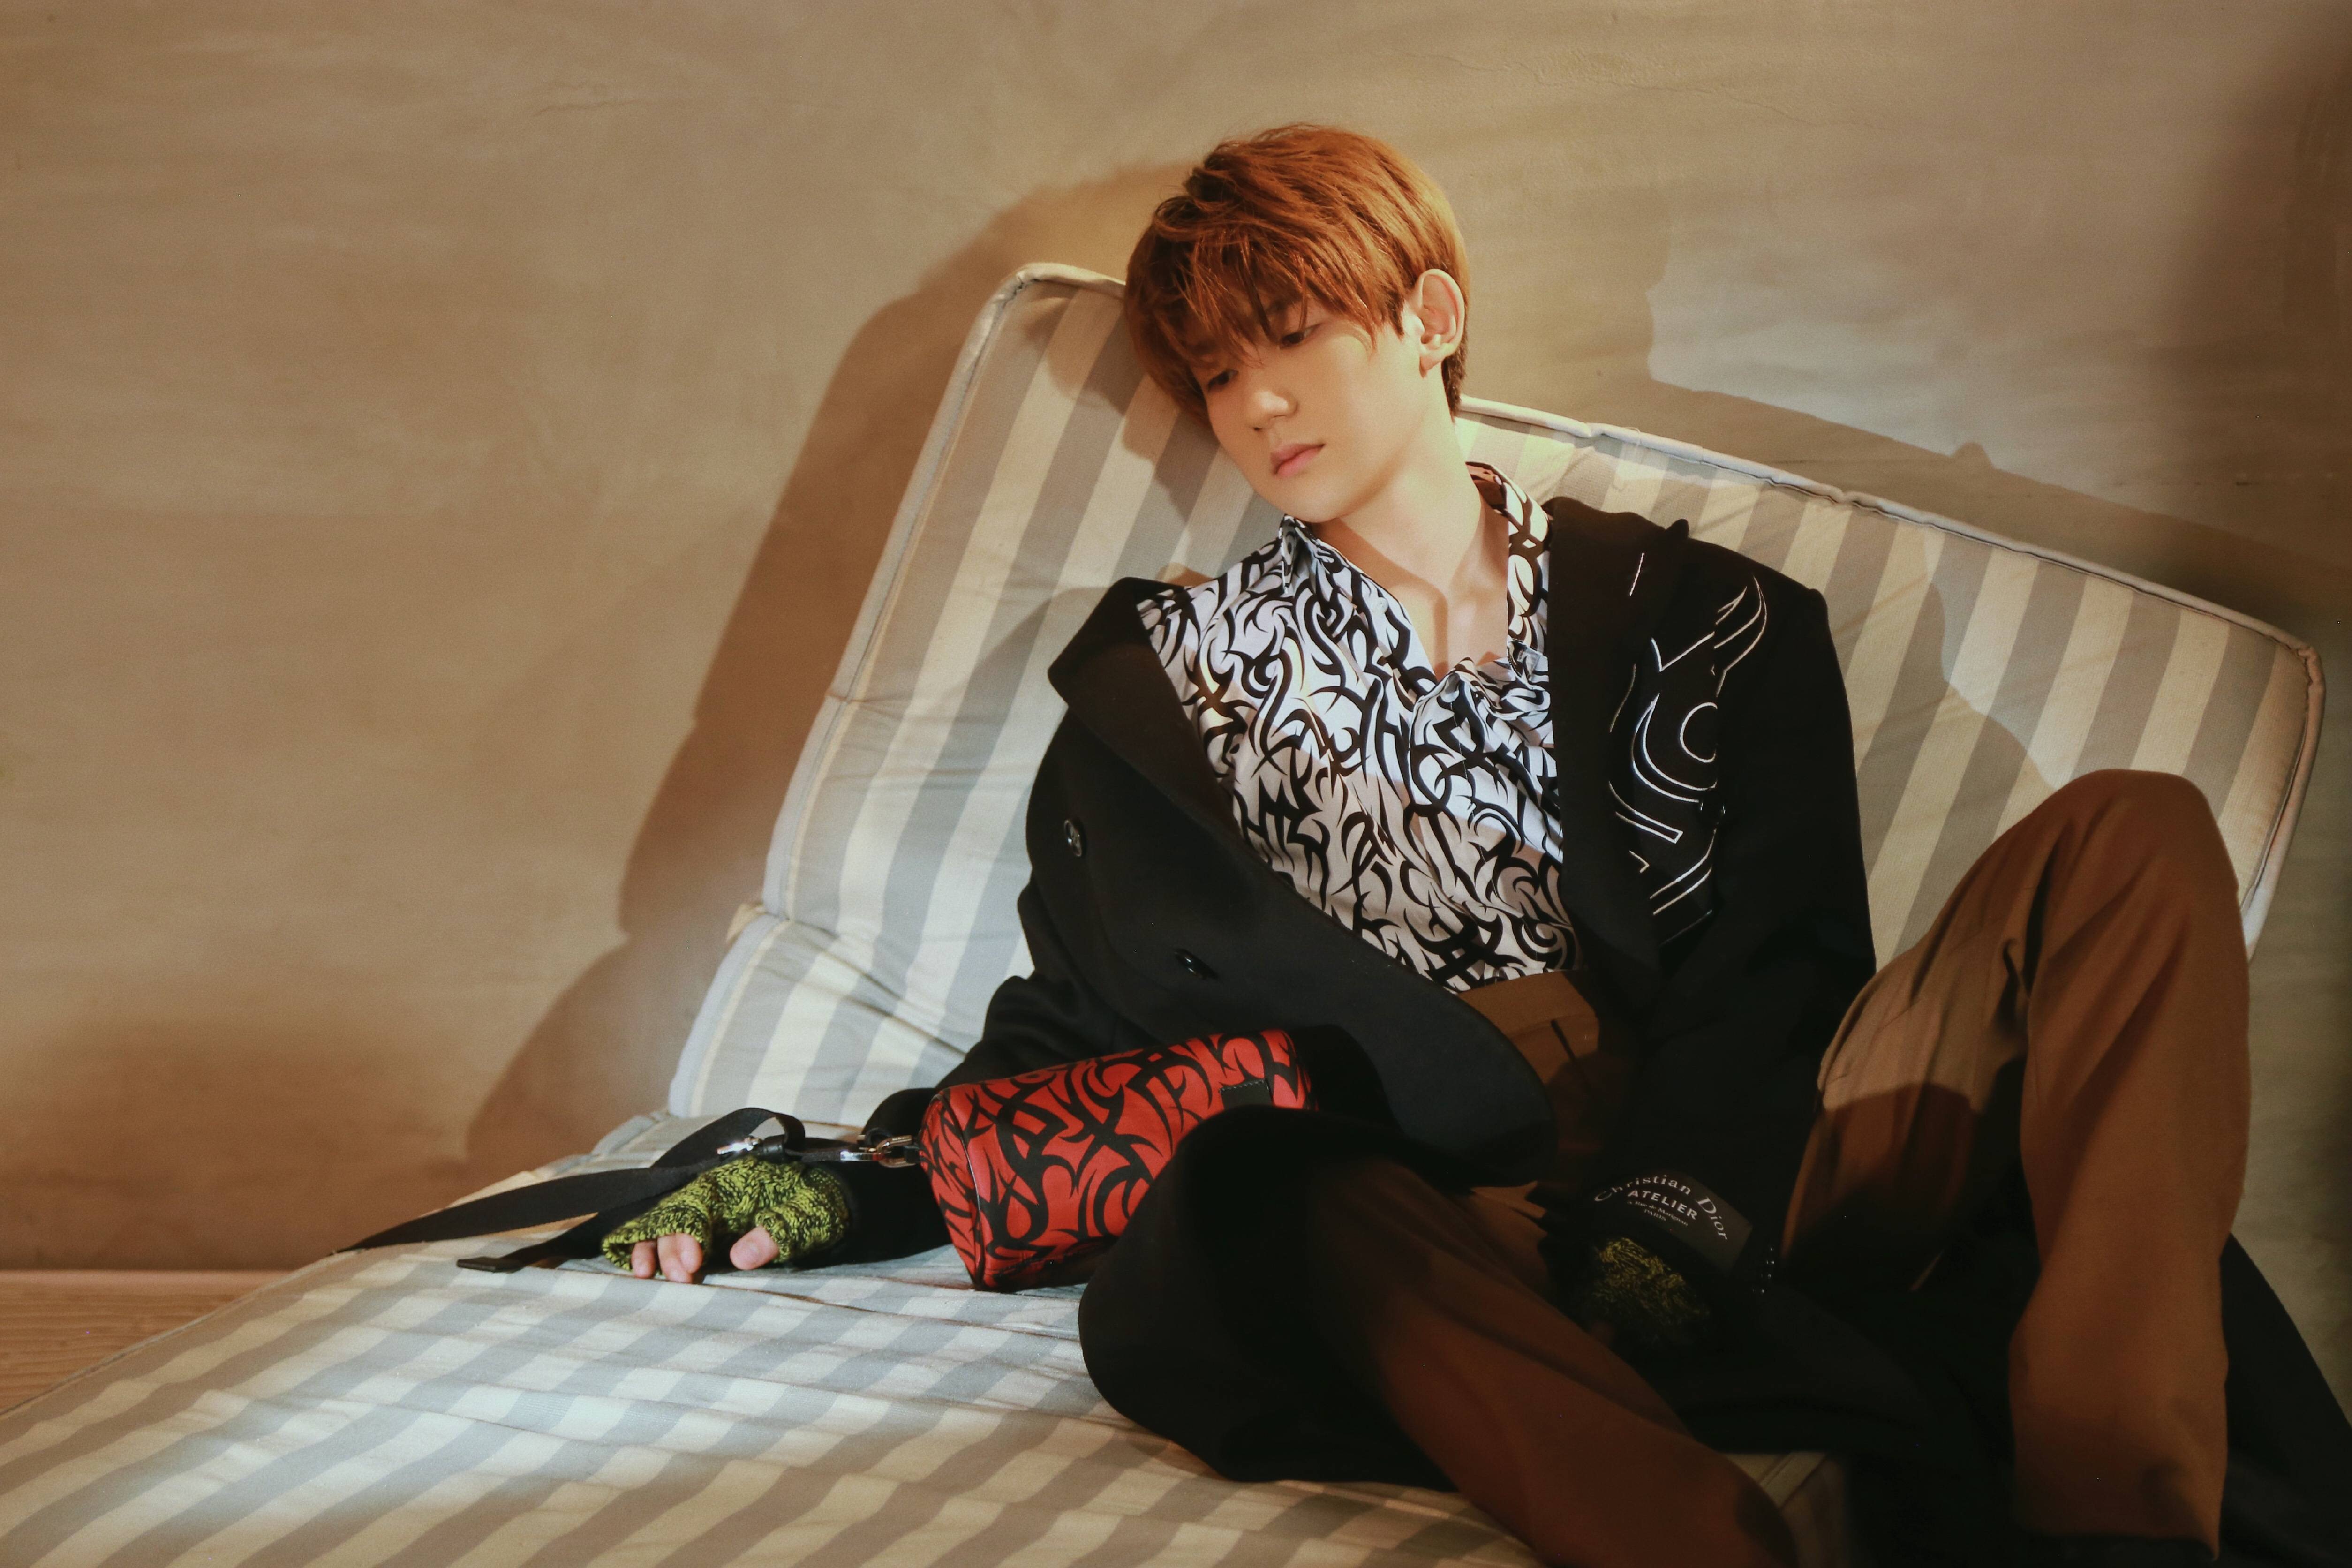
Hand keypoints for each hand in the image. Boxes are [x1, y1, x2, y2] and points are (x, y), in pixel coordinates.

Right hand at [601, 1157, 848, 1278]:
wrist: (833, 1195)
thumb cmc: (821, 1201)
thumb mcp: (808, 1214)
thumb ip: (776, 1232)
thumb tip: (740, 1259)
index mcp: (735, 1183)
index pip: (697, 1205)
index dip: (688, 1235)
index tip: (694, 1265)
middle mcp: (714, 1194)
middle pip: (677, 1217)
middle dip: (671, 1249)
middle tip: (683, 1280)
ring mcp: (708, 1211)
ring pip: (666, 1224)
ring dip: (652, 1248)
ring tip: (644, 1275)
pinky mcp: (708, 1229)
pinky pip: (671, 1233)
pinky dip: (651, 1247)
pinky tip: (640, 1267)